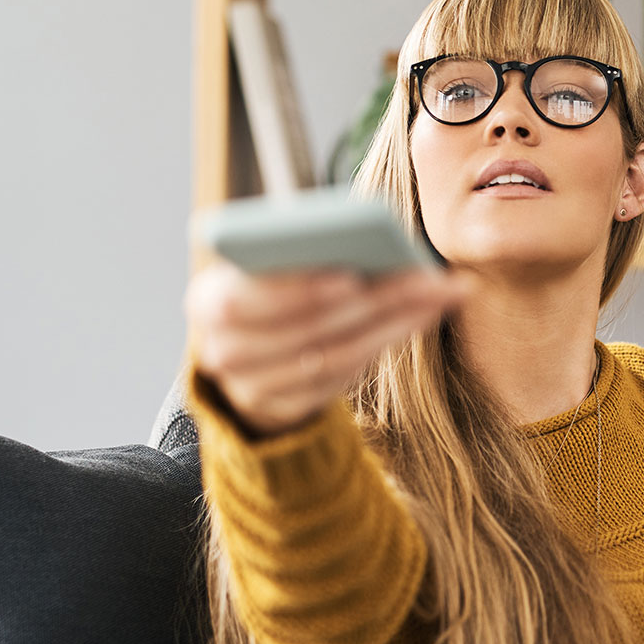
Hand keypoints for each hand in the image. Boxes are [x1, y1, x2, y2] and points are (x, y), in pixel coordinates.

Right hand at [184, 260, 473, 438]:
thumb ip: (294, 252)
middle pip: (306, 328)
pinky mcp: (285, 409)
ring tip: (437, 293)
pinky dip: (384, 343)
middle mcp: (222, 351)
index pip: (246, 298)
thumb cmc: (267, 293)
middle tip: (425, 278)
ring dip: (393, 322)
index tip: (350, 275)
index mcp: (206, 301)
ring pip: (333, 355)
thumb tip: (365, 234)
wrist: (247, 358)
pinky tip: (419, 317)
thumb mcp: (264, 268)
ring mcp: (252, 388)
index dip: (298, 289)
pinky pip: (343, 378)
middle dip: (372, 299)